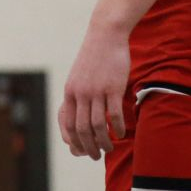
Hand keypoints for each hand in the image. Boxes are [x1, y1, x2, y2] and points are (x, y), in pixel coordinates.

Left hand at [59, 23, 129, 159]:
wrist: (105, 34)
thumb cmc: (94, 57)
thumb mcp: (78, 77)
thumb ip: (77, 95)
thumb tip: (78, 114)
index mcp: (70, 93)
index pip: (68, 125)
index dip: (74, 142)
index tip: (79, 151)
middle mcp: (81, 94)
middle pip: (82, 130)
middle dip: (88, 147)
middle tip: (95, 156)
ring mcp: (97, 91)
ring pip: (98, 125)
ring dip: (104, 141)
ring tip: (109, 148)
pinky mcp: (113, 87)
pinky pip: (114, 115)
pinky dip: (118, 128)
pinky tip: (121, 134)